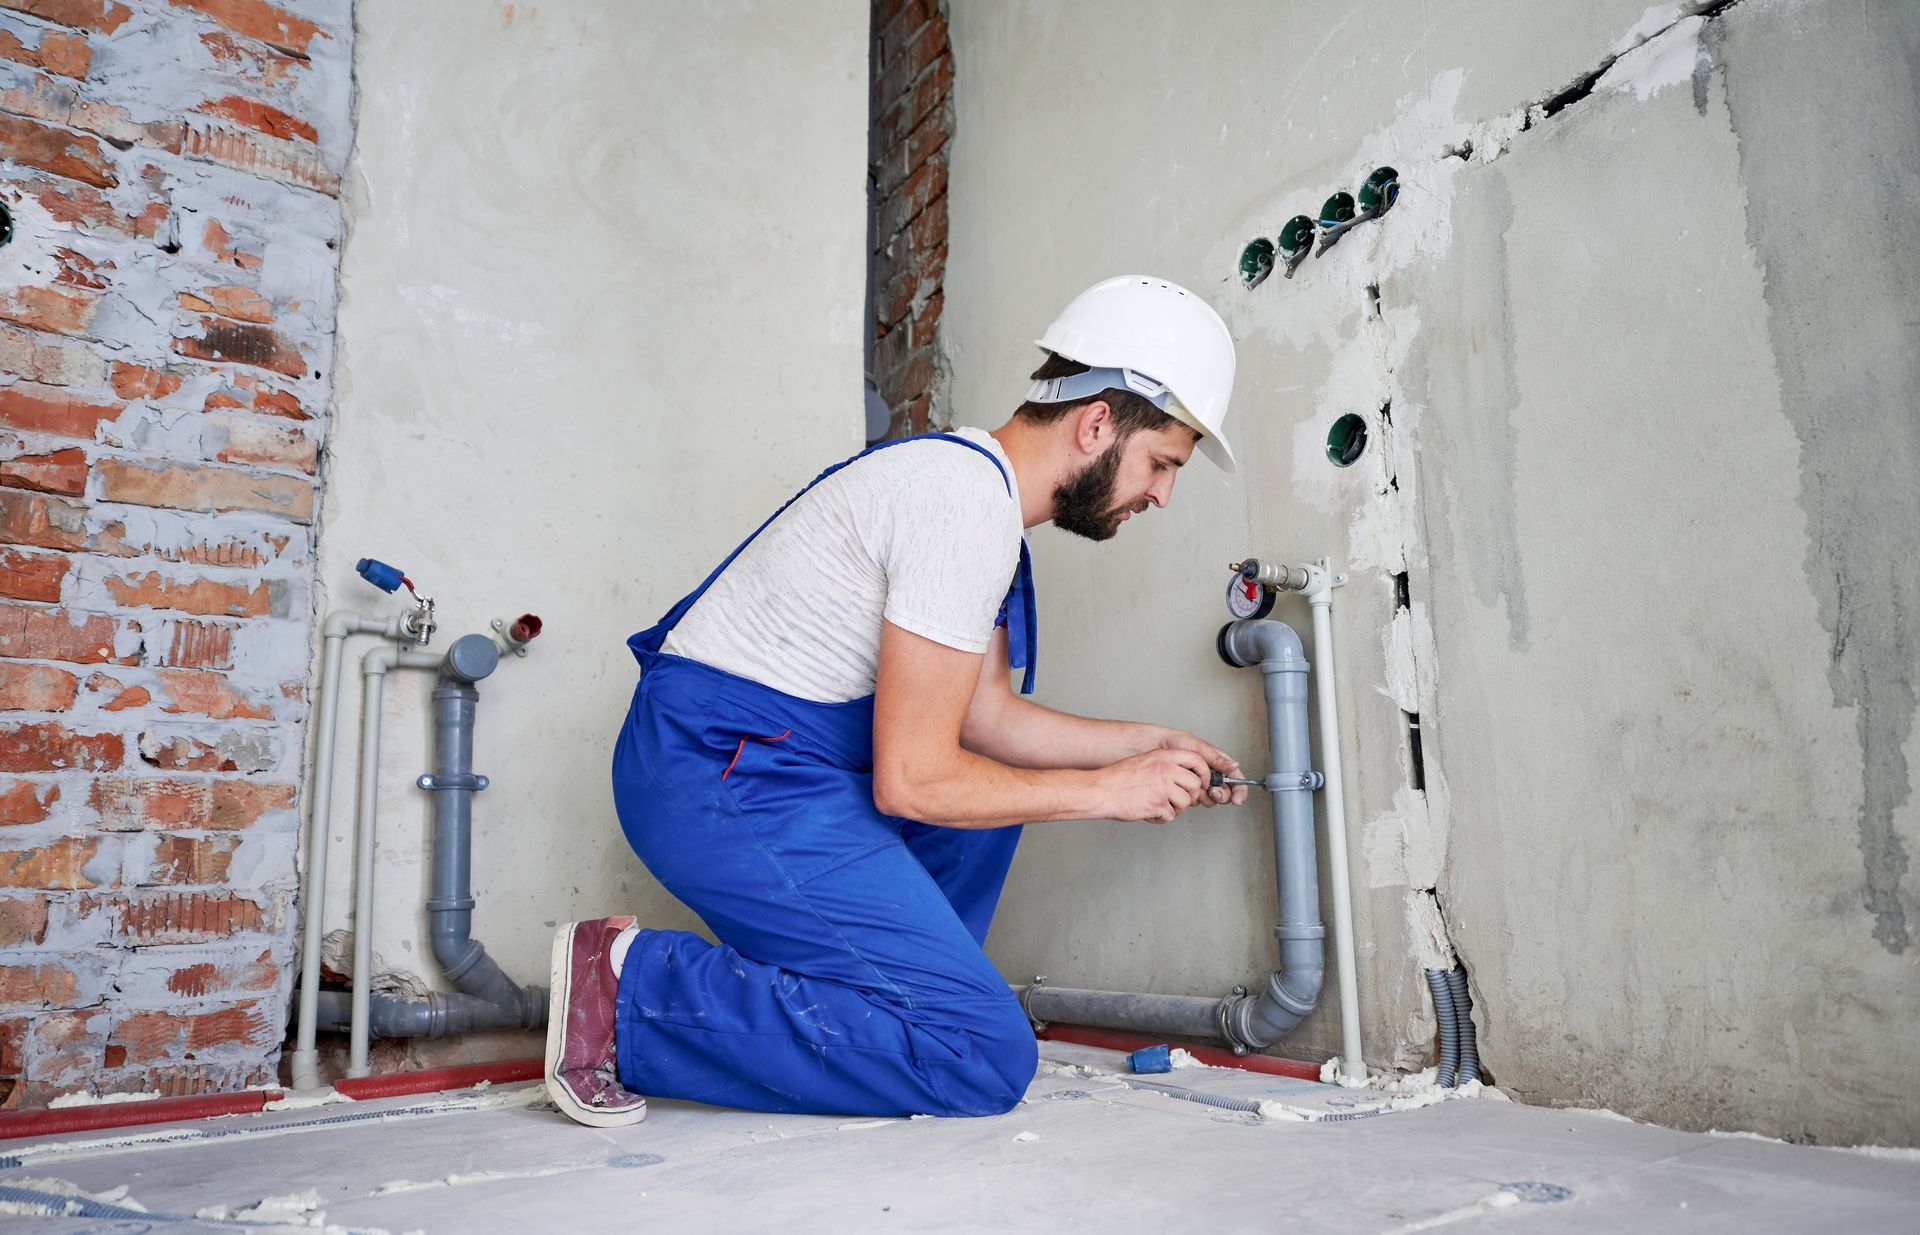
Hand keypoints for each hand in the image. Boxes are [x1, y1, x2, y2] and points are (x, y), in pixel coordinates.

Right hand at [1096, 747, 1212, 823]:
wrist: (1101, 791)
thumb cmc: (1118, 777)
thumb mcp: (1144, 760)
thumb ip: (1165, 764)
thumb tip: (1185, 774)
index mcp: (1163, 756)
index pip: (1196, 760)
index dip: (1203, 773)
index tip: (1202, 782)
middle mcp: (1165, 770)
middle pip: (1195, 784)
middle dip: (1191, 795)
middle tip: (1180, 799)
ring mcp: (1162, 788)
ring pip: (1186, 802)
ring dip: (1177, 808)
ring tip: (1163, 807)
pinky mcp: (1157, 805)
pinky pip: (1171, 815)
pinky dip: (1162, 818)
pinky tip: (1152, 813)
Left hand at [1152, 728, 1248, 807]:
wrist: (1154, 747)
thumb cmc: (1175, 742)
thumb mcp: (1198, 748)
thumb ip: (1216, 759)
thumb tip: (1234, 765)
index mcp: (1217, 762)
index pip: (1235, 778)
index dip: (1239, 791)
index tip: (1237, 799)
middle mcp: (1210, 774)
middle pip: (1225, 792)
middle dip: (1222, 795)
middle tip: (1213, 792)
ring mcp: (1199, 783)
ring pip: (1211, 799)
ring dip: (1207, 797)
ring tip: (1198, 789)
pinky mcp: (1187, 790)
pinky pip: (1196, 800)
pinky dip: (1194, 798)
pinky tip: (1187, 790)